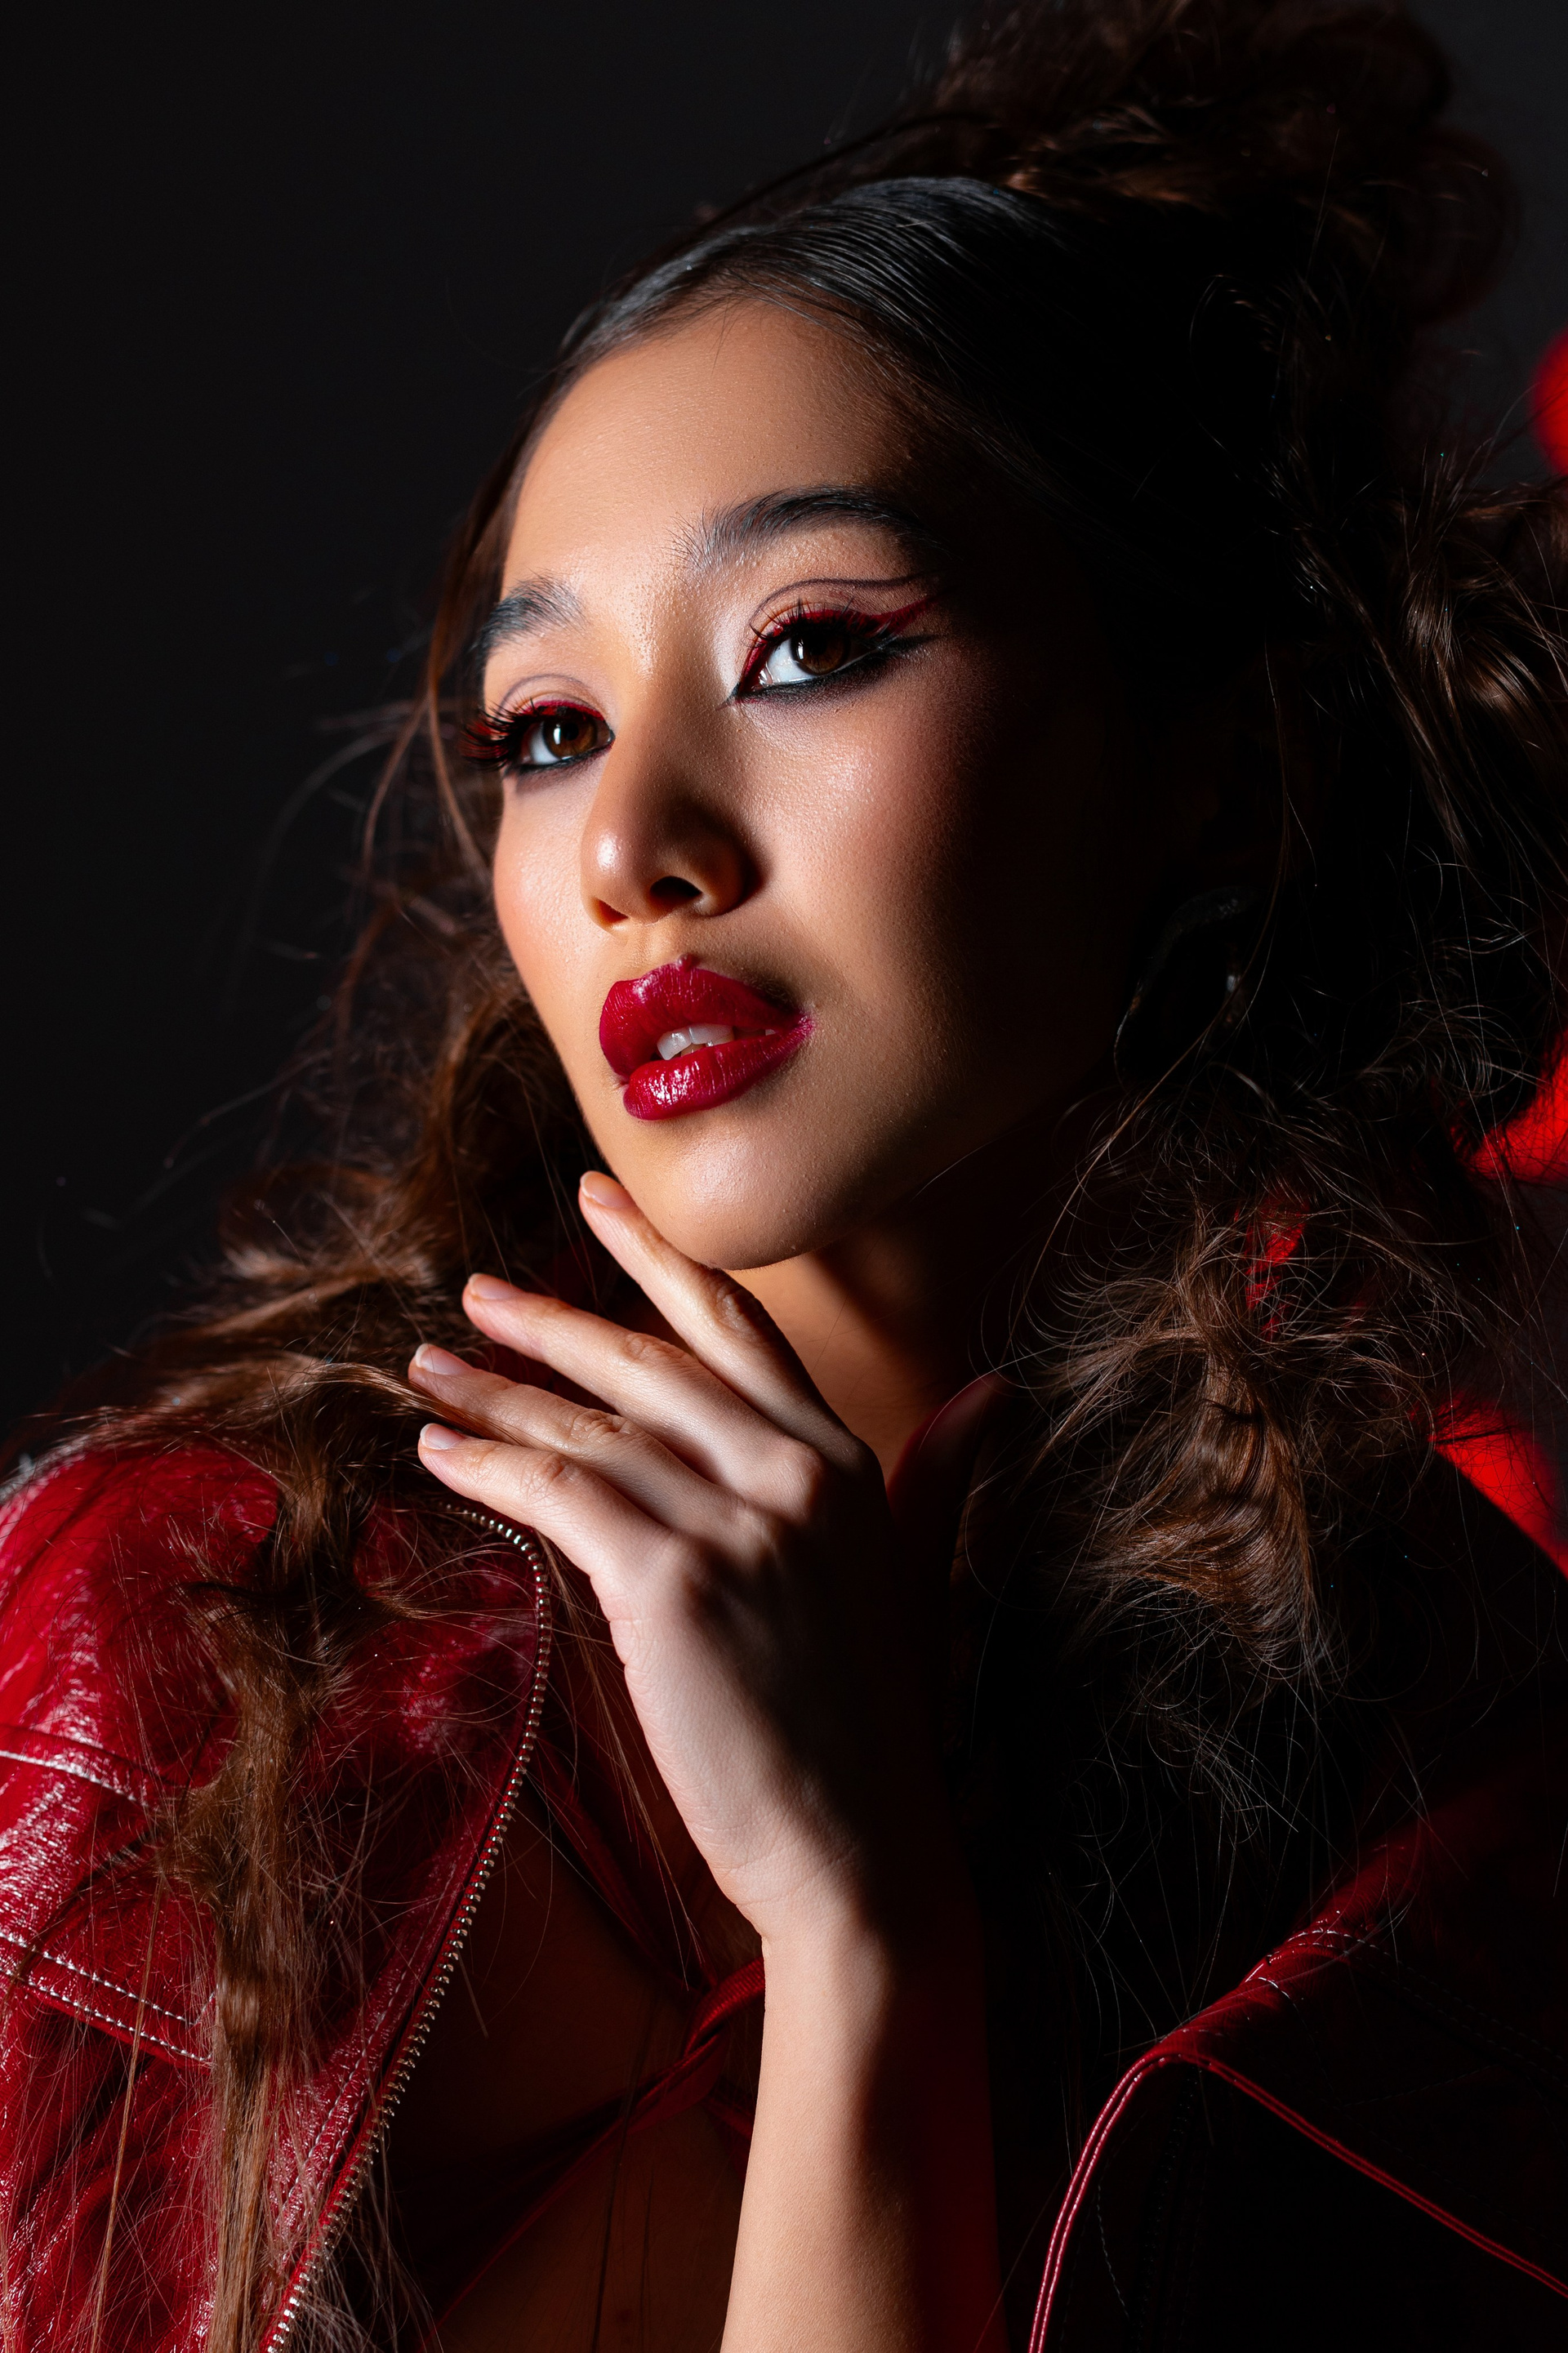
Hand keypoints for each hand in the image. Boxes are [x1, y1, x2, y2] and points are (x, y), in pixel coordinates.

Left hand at [408, 1171, 996, 1955]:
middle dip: (553, 1323)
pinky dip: (493, 1471)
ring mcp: (735, 1526)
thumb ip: (935, 1474)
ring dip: (499, 1396)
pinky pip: (562, 1498)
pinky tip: (442, 1456)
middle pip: (648, 1366)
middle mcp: (794, 1473)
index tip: (594, 1202)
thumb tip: (991, 1392)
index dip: (658, 1260)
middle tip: (477, 1294)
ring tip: (431, 1372)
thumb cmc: (875, 1725)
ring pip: (592, 1431)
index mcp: (846, 1460)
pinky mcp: (671, 1586)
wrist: (859, 1852)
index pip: (737, 1330)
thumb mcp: (914, 1576)